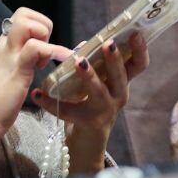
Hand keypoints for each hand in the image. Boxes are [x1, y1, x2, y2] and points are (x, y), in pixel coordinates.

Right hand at [0, 8, 71, 152]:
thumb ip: (7, 67)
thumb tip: (23, 65)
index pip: (16, 24)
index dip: (33, 31)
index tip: (38, 54)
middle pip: (22, 13)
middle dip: (41, 24)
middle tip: (45, 50)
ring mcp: (7, 55)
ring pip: (27, 22)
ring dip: (45, 34)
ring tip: (45, 59)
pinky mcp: (17, 69)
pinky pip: (36, 47)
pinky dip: (52, 50)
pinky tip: (59, 60)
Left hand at [31, 32, 149, 172]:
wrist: (86, 145)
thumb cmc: (91, 107)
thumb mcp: (97, 85)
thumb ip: (92, 65)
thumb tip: (83, 45)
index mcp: (121, 83)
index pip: (138, 65)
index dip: (140, 50)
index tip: (136, 33)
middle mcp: (118, 97)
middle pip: (121, 76)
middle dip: (115, 59)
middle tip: (108, 43)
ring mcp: (105, 112)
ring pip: (100, 92)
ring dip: (89, 77)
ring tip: (79, 62)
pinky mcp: (88, 123)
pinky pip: (68, 111)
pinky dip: (50, 103)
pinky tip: (37, 94)